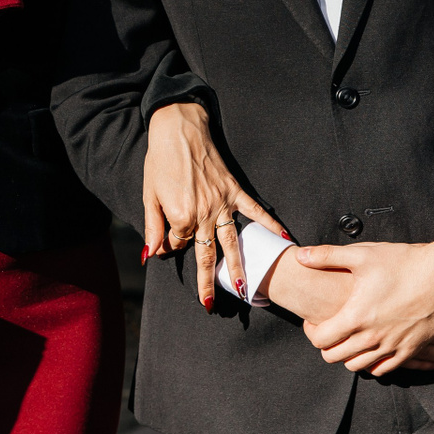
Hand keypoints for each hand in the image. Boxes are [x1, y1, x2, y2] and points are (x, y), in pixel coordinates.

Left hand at [143, 101, 287, 311]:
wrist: (178, 128)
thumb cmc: (160, 161)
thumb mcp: (149, 195)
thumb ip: (153, 227)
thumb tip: (151, 255)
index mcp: (180, 216)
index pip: (178, 243)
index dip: (171, 244)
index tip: (168, 239)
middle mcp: (203, 214)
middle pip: (207, 254)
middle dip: (207, 281)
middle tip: (209, 305)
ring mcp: (222, 203)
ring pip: (231, 242)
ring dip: (238, 267)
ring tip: (245, 289)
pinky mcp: (234, 190)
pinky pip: (255, 211)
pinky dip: (270, 224)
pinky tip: (285, 238)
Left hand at [293, 240, 433, 375]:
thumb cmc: (403, 262)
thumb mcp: (362, 255)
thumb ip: (327, 256)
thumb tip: (300, 256)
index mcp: (357, 316)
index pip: (321, 339)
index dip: (311, 331)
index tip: (313, 322)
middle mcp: (373, 337)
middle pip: (335, 357)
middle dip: (326, 345)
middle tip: (328, 331)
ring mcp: (393, 346)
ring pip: (358, 366)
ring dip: (348, 355)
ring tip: (348, 339)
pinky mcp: (410, 350)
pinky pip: (383, 370)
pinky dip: (372, 363)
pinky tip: (370, 348)